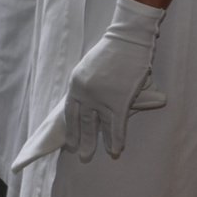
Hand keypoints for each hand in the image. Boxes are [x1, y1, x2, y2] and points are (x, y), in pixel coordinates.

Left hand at [63, 0, 167, 160]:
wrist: (127, 41)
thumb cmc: (110, 51)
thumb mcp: (88, 67)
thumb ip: (85, 85)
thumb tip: (86, 103)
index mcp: (75, 83)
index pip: (69, 111)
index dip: (71, 128)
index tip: (70, 141)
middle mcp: (84, 92)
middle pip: (81, 122)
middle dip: (81, 140)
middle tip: (81, 156)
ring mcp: (100, 97)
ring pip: (97, 126)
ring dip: (97, 143)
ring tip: (93, 156)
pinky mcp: (118, 100)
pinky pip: (116, 125)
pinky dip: (116, 139)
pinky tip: (116, 150)